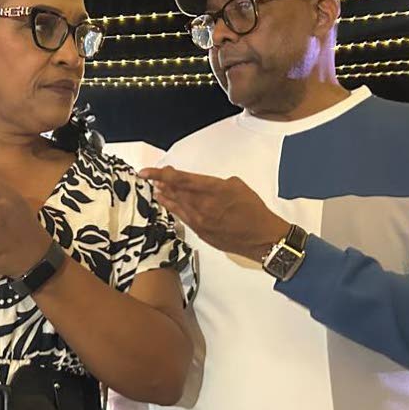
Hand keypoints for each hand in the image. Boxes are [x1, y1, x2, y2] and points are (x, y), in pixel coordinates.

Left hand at [140, 166, 288, 261]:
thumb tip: (205, 185)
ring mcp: (200, 221)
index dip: (161, 174)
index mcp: (214, 189)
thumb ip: (216, 182)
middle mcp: (203, 205)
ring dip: (165, 195)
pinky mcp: (201, 232)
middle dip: (162, 182)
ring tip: (156, 188)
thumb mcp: (237, 186)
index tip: (146, 172)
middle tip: (153, 176)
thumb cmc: (254, 210)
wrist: (262, 237)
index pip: (180, 179)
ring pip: (176, 205)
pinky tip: (166, 203)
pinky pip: (183, 218)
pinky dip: (173, 208)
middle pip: (175, 191)